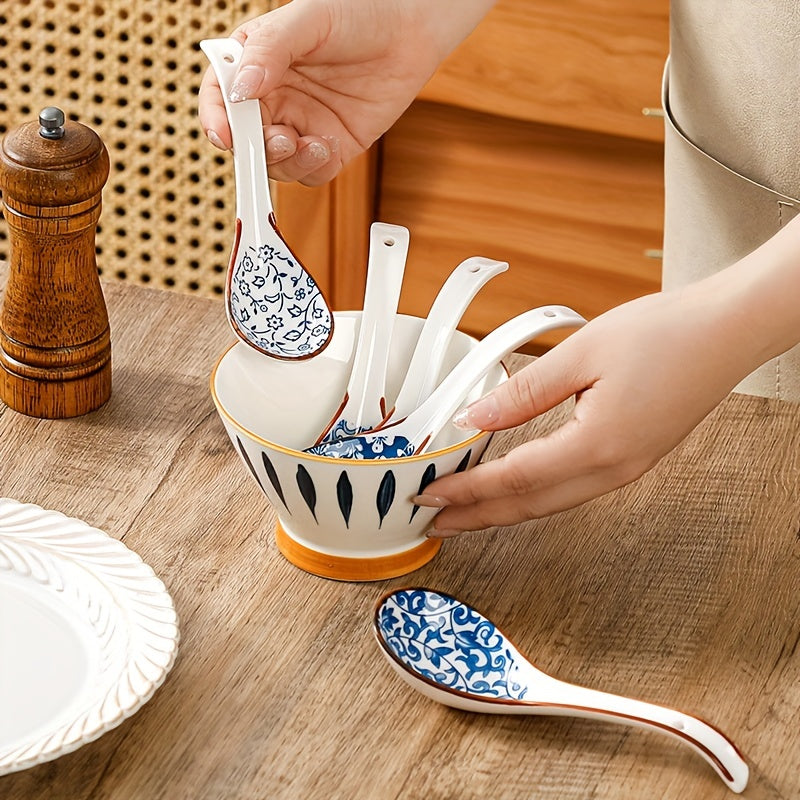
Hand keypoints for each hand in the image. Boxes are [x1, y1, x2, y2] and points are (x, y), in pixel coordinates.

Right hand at [198, 0, 493, 184]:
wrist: (410, 29)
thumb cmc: (358, 12)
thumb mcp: (307, 21)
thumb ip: (269, 51)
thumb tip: (241, 90)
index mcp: (255, 65)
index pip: (220, 97)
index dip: (216, 118)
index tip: (224, 134)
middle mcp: (274, 99)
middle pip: (246, 139)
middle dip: (255, 148)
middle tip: (279, 140)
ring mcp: (302, 125)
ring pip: (275, 163)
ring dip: (285, 162)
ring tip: (307, 143)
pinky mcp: (330, 146)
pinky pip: (310, 172)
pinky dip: (313, 167)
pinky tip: (327, 146)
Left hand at [416, 281, 762, 535]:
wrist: (729, 332)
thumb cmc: (666, 334)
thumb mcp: (582, 353)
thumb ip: (524, 392)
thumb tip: (475, 417)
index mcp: (598, 446)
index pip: (514, 479)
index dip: (467, 489)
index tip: (431, 494)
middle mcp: (613, 469)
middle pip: (530, 505)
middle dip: (478, 516)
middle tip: (437, 522)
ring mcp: (626, 470)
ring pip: (550, 503)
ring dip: (503, 510)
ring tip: (467, 512)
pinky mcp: (632, 459)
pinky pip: (571, 490)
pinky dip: (533, 495)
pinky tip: (516, 488)